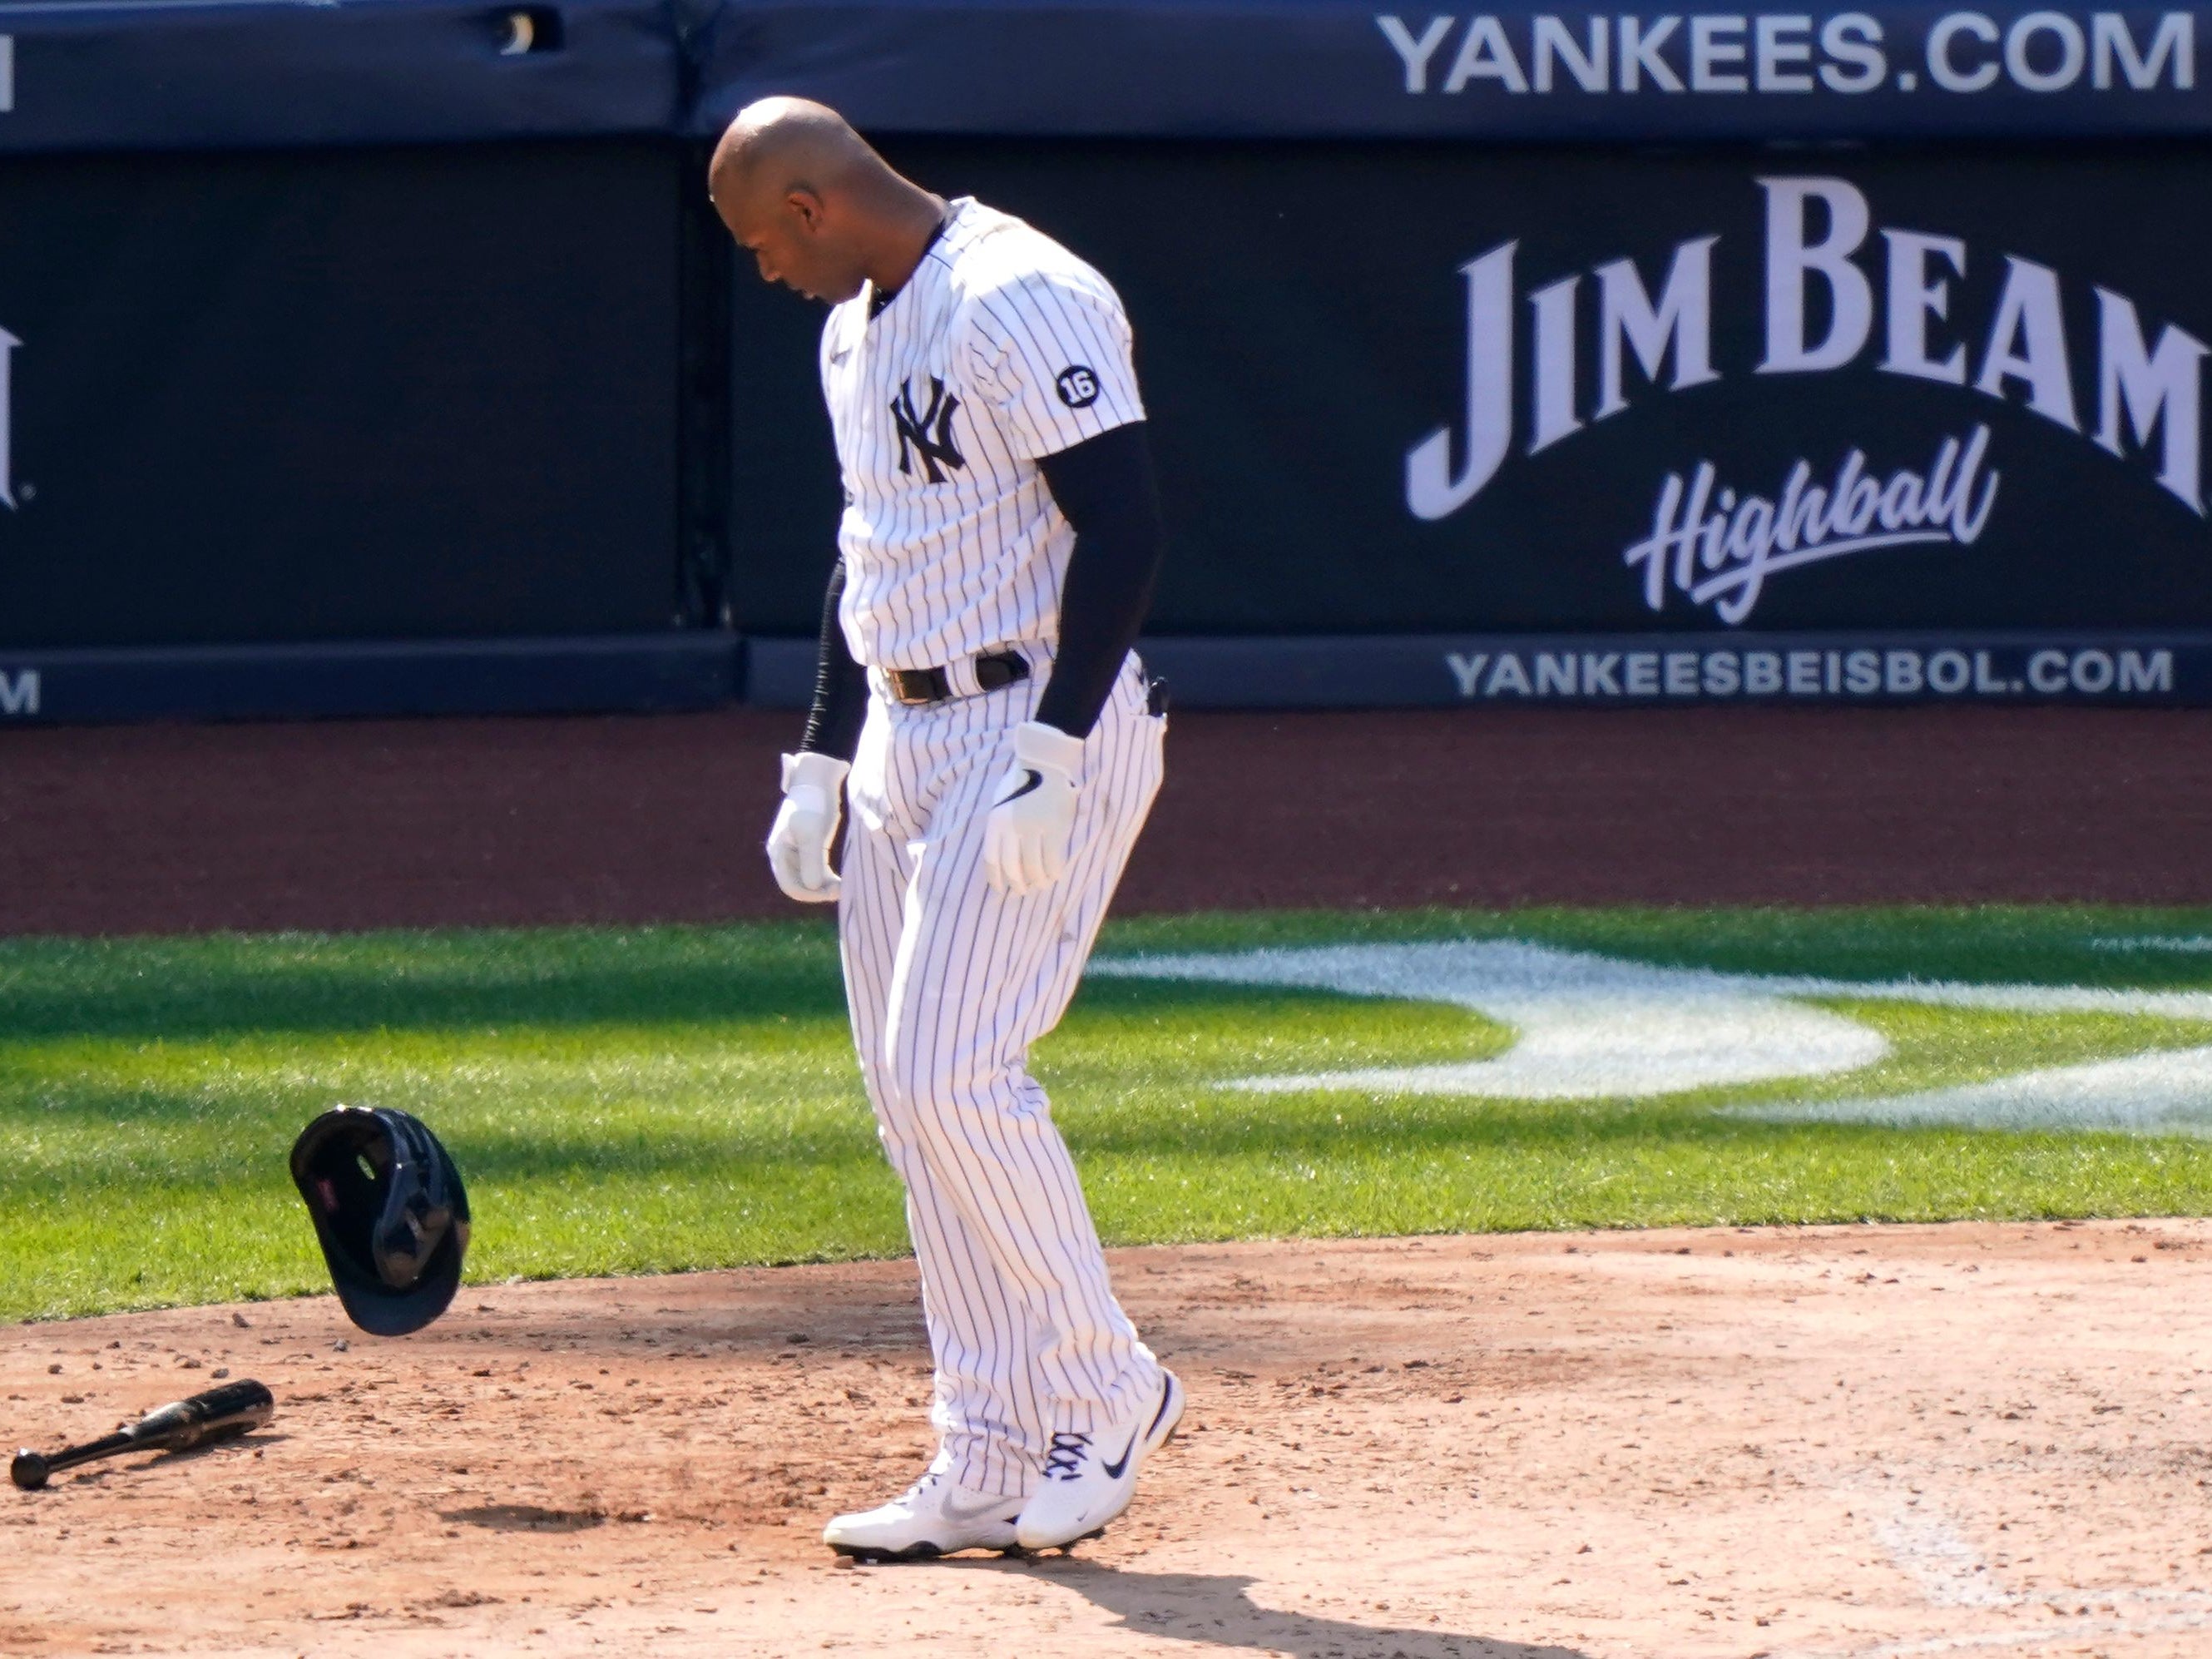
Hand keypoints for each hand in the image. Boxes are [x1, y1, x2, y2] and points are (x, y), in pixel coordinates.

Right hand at [767, 750, 849, 903]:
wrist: (818, 781)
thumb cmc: (811, 805)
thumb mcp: (811, 833)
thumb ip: (810, 861)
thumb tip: (813, 887)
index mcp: (779, 852)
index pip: (790, 886)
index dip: (810, 895)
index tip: (831, 894)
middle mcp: (785, 855)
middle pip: (799, 885)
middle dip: (818, 892)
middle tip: (841, 891)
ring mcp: (798, 852)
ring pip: (809, 880)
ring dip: (824, 887)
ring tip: (844, 887)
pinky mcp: (812, 848)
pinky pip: (817, 870)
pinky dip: (828, 878)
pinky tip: (842, 880)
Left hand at [982, 722, 1083, 895]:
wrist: (1044, 762)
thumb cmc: (1021, 782)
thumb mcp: (1000, 802)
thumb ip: (999, 827)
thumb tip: (1000, 857)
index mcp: (995, 821)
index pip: (992, 859)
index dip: (995, 878)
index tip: (1000, 889)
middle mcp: (1011, 827)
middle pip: (1012, 866)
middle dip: (1017, 883)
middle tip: (1023, 890)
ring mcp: (1033, 827)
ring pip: (1033, 866)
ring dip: (1037, 881)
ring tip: (1041, 885)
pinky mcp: (1054, 826)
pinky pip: (1053, 858)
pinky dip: (1053, 871)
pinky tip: (1055, 876)